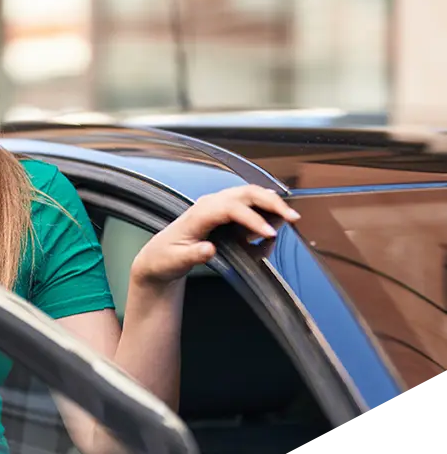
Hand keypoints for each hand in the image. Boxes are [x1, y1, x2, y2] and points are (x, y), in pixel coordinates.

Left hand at [131, 185, 300, 285]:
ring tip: (288, 220)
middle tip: (293, 217)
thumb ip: (193, 255)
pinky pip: (250, 203)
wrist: (159, 255)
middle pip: (246, 192)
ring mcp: (218, 204)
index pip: (231, 208)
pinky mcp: (225, 210)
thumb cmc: (166, 257)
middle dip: (272, 202)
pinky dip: (265, 208)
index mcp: (198, 214)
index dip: (252, 219)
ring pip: (251, 193)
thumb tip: (209, 249)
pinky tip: (273, 221)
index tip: (269, 234)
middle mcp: (210, 203)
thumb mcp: (175, 261)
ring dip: (272, 203)